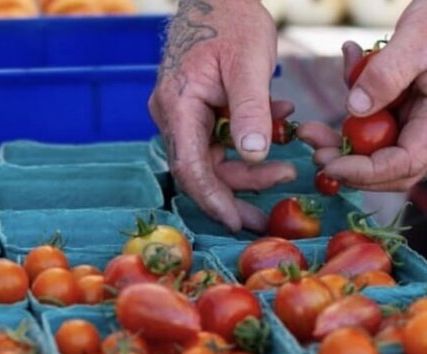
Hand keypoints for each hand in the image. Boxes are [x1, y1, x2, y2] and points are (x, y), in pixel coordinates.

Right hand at [148, 0, 294, 231]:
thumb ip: (251, 110)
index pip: (191, 167)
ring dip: (249, 166)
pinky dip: (247, 140)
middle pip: (201, 169)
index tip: (239, 222)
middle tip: (274, 209)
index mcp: (177, 106)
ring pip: (211, 158)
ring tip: (290, 163)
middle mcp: (172, 116)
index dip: (214, 199)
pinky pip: (217, 139)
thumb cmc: (230, 21)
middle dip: (238, 190)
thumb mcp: (247, 64)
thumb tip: (255, 156)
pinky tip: (278, 123)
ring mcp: (181, 114)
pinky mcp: (194, 110)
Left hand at [299, 1, 426, 191]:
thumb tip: (356, 109)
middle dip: (349, 166)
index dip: (367, 172)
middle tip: (315, 153)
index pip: (406, 163)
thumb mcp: (417, 40)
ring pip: (374, 150)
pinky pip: (367, 125)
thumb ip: (388, 73)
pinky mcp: (396, 112)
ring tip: (309, 132)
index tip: (331, 165)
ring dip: (339, 147)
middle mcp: (425, 128)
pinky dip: (348, 116)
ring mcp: (411, 122)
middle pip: (389, 168)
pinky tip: (333, 99)